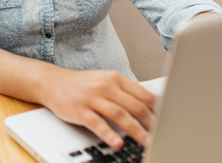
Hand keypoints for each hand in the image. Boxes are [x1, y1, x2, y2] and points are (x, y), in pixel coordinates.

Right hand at [42, 68, 157, 148]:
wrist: (53, 82)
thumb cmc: (83, 84)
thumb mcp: (106, 81)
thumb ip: (128, 91)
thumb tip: (154, 102)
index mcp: (115, 78)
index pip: (143, 94)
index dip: (157, 110)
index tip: (168, 122)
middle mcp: (105, 86)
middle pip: (134, 105)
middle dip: (151, 123)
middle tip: (161, 136)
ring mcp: (92, 98)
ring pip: (119, 115)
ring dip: (135, 130)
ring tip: (146, 142)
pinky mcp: (80, 110)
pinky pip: (97, 123)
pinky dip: (109, 134)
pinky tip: (117, 142)